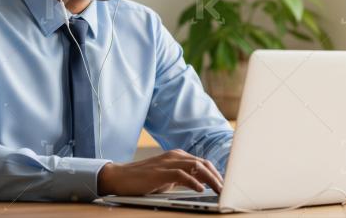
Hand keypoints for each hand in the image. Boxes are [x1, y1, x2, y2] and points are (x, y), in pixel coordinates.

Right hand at [97, 149, 223, 195]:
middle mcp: (175, 156)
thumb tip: (201, 184)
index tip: (224, 185)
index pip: (202, 162)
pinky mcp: (160, 172)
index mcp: (177, 156)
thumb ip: (182, 178)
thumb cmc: (143, 179)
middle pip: (203, 164)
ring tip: (219, 190)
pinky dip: (193, 182)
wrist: (119, 177)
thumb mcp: (167, 178)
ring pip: (196, 167)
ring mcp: (167, 162)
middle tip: (226, 190)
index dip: (215, 173)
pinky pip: (181, 175)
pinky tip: (200, 189)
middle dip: (217, 177)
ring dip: (210, 180)